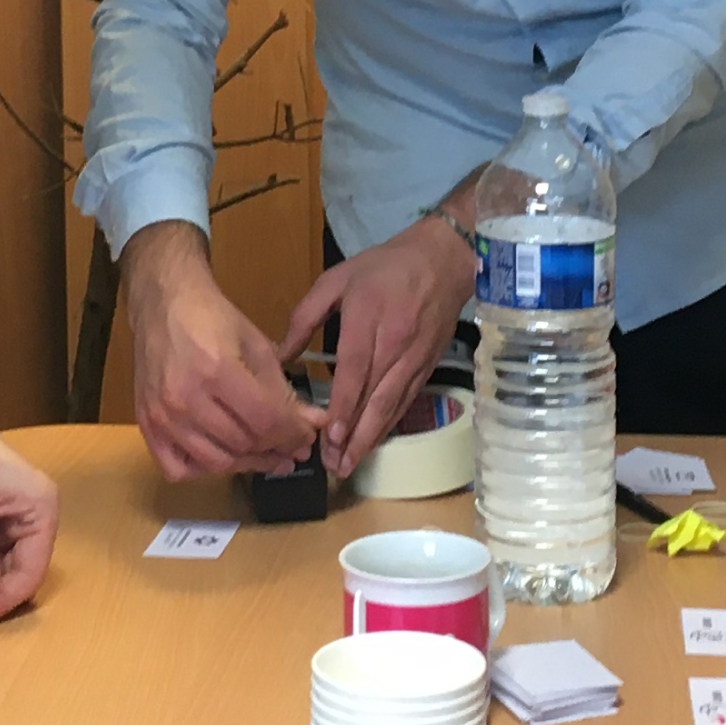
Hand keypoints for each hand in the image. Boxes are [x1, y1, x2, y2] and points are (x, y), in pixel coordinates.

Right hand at [123, 221, 323, 479]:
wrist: (163, 306)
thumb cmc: (212, 320)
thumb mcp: (256, 347)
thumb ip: (284, 391)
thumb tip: (313, 424)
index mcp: (218, 370)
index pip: (266, 422)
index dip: (293, 436)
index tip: (306, 439)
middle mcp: (186, 397)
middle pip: (243, 444)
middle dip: (276, 450)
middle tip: (292, 449)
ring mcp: (162, 415)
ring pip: (215, 462)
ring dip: (247, 463)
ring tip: (266, 456)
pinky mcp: (146, 424)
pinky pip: (176, 468)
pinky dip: (201, 470)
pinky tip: (219, 456)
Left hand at [279, 218, 475, 477]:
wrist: (445, 259)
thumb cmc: (384, 267)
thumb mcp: (336, 280)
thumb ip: (304, 318)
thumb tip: (279, 355)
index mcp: (368, 320)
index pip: (355, 371)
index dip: (344, 406)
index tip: (331, 435)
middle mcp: (394, 345)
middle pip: (373, 398)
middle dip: (355, 436)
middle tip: (336, 465)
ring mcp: (413, 359)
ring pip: (391, 405)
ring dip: (371, 438)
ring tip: (350, 464)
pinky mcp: (426, 367)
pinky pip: (405, 401)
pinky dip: (388, 425)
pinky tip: (372, 442)